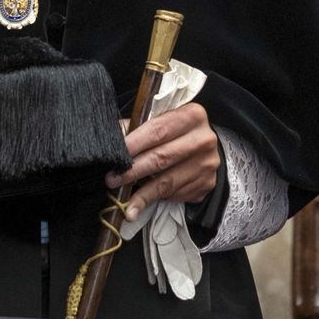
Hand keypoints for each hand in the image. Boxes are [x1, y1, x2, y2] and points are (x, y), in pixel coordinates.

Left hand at [107, 101, 219, 221]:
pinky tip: (146, 201)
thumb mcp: (162, 121)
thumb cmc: (177, 132)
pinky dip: (159, 199)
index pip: (158, 130)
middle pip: (162, 157)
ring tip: (126, 202)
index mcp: (192, 115)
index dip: (134, 144)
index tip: (116, 156)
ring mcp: (208, 163)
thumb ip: (138, 128)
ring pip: (168, 182)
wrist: (206, 146)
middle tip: (113, 180)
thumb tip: (110, 139)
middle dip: (134, 171)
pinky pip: (177, 194)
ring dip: (143, 194)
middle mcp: (204, 138)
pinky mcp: (207, 183)